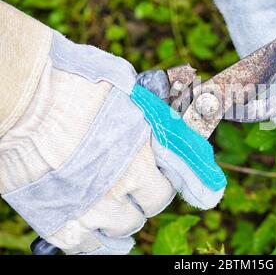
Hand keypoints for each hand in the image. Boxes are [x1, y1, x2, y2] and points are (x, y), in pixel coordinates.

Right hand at [0, 1, 225, 253]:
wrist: (17, 96)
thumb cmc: (67, 79)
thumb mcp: (119, 81)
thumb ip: (144, 101)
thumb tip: (162, 99)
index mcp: (144, 142)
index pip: (187, 172)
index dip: (200, 184)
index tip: (208, 192)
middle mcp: (125, 177)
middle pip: (156, 202)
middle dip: (151, 193)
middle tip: (139, 183)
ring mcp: (94, 202)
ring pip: (128, 226)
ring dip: (126, 214)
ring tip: (113, 200)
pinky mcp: (62, 219)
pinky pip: (91, 245)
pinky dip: (99, 240)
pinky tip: (99, 232)